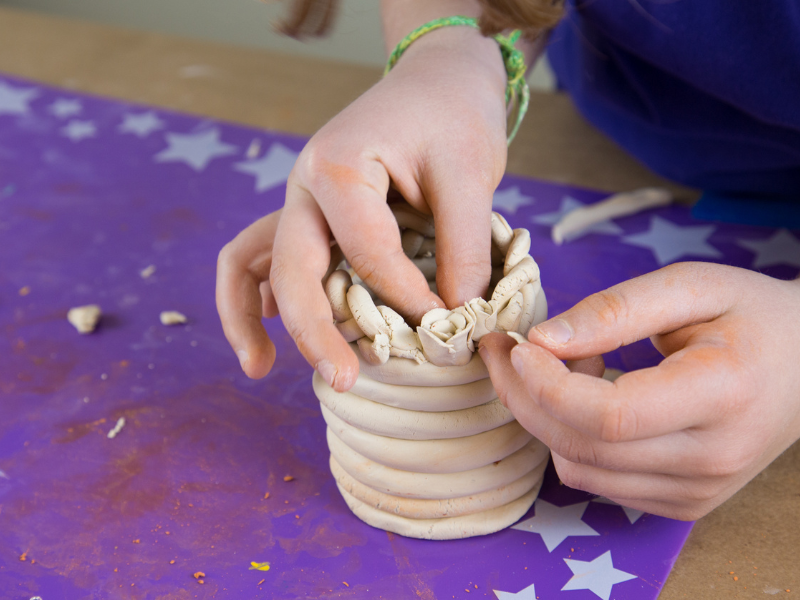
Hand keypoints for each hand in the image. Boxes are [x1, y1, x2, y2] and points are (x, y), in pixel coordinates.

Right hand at [218, 24, 509, 389]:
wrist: (437, 79)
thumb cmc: (452, 116)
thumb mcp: (469, 175)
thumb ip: (463, 251)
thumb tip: (457, 323)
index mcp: (338, 166)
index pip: (367, 253)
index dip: (409, 298)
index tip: (449, 324)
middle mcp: (304, 188)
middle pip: (291, 270)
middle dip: (314, 331)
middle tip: (344, 381)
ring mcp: (300, 203)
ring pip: (251, 263)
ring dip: (249, 317)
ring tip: (260, 369)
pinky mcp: (311, 218)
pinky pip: (263, 259)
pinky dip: (258, 299)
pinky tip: (271, 340)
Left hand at [479, 262, 799, 519]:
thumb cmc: (750, 316)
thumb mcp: (692, 286)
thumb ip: (616, 309)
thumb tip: (542, 340)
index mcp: (723, 395)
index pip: (609, 415)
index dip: (547, 384)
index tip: (517, 345)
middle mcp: (712, 459)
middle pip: (582, 447)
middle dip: (525, 397)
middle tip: (507, 351)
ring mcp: (698, 491)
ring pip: (578, 469)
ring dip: (545, 417)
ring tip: (565, 367)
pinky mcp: (683, 504)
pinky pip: (595, 480)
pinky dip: (570, 438)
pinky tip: (586, 398)